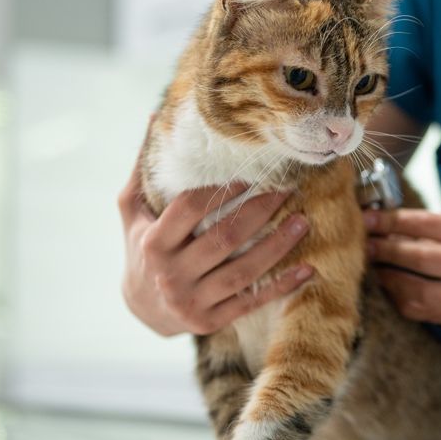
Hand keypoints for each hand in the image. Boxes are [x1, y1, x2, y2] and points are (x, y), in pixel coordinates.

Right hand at [118, 162, 312, 336]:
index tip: (248, 174)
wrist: (141, 309)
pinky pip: (251, 302)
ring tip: (303, 222)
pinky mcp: (210, 322)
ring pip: (243, 271)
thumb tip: (154, 117)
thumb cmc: (141, 248)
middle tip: (288, 190)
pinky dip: (281, 287)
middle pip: (223, 238)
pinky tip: (307, 270)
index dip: (220, 190)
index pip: (189, 209)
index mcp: (153, 242)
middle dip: (259, 212)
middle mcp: (170, 275)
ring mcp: (191, 302)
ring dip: (277, 247)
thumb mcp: (132, 210)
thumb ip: (143, 169)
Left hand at [364, 209, 440, 336]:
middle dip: (387, 250)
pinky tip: (396, 292)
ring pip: (422, 292)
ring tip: (375, 270)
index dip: (397, 222)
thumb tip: (406, 227)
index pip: (434, 225)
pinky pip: (432, 314)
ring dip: (392, 281)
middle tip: (363, 243)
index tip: (371, 218)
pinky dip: (408, 302)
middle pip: (423, 258)